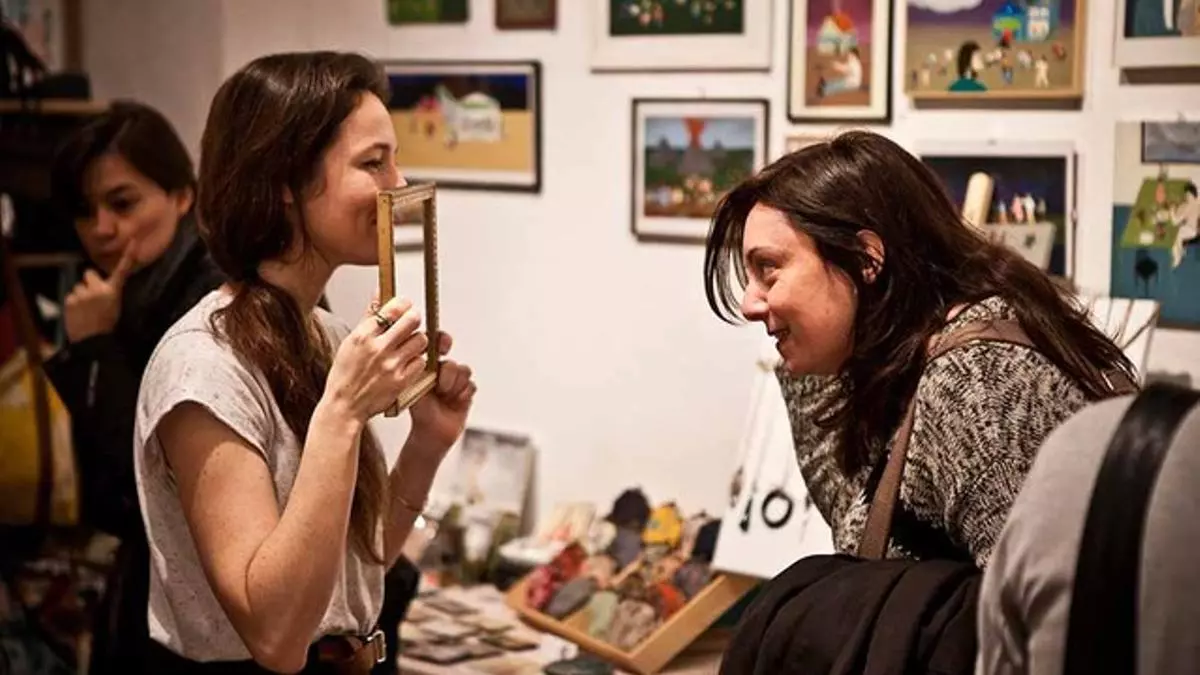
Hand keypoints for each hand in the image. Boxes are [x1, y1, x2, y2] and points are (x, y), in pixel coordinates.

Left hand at [63, 245, 135, 342]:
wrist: (93, 342)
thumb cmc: (107, 326)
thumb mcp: (115, 307)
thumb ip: (108, 293)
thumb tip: (99, 285)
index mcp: (113, 292)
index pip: (122, 271)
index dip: (128, 255)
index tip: (133, 241)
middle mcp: (97, 289)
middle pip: (89, 274)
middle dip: (89, 282)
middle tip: (92, 297)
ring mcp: (82, 294)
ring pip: (78, 287)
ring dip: (80, 295)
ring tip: (85, 310)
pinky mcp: (70, 300)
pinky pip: (70, 296)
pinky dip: (72, 303)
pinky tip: (78, 314)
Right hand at [323, 296, 428, 421]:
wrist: (344, 406)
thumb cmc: (345, 375)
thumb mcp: (351, 342)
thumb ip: (368, 317)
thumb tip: (378, 293)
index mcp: (363, 335)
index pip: (393, 308)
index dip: (404, 304)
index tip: (405, 306)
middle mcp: (378, 348)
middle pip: (412, 320)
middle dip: (414, 319)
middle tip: (411, 324)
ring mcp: (391, 365)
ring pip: (421, 340)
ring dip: (417, 341)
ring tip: (408, 346)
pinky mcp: (401, 381)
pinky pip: (421, 362)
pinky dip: (417, 361)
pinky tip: (407, 363)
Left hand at [408, 331, 475, 454]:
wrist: (430, 433)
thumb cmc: (419, 410)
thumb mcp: (413, 386)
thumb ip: (417, 369)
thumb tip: (418, 354)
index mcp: (428, 366)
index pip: (437, 344)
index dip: (441, 341)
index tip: (442, 348)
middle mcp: (443, 371)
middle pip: (452, 360)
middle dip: (449, 370)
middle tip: (442, 381)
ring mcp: (456, 381)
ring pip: (463, 372)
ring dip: (452, 386)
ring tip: (443, 397)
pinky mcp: (467, 391)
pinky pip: (471, 385)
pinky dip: (462, 394)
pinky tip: (454, 402)